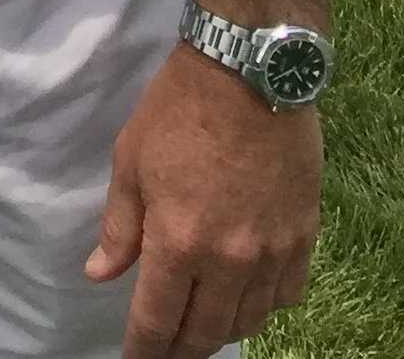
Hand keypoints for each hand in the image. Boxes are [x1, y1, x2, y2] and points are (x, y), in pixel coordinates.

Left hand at [86, 43, 321, 355]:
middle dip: (180, 347)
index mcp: (178, 242)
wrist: (249, 73)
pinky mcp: (303, 238)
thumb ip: (119, 227)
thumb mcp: (131, 161)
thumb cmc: (177, 110)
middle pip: (205, 332)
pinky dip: (263, 305)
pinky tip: (246, 295)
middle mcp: (228, 261)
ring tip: (201, 322)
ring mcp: (270, 253)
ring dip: (221, 328)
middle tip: (165, 346)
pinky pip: (286, 295)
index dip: (143, 349)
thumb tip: (100, 274)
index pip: (157, 320)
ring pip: (247, 320)